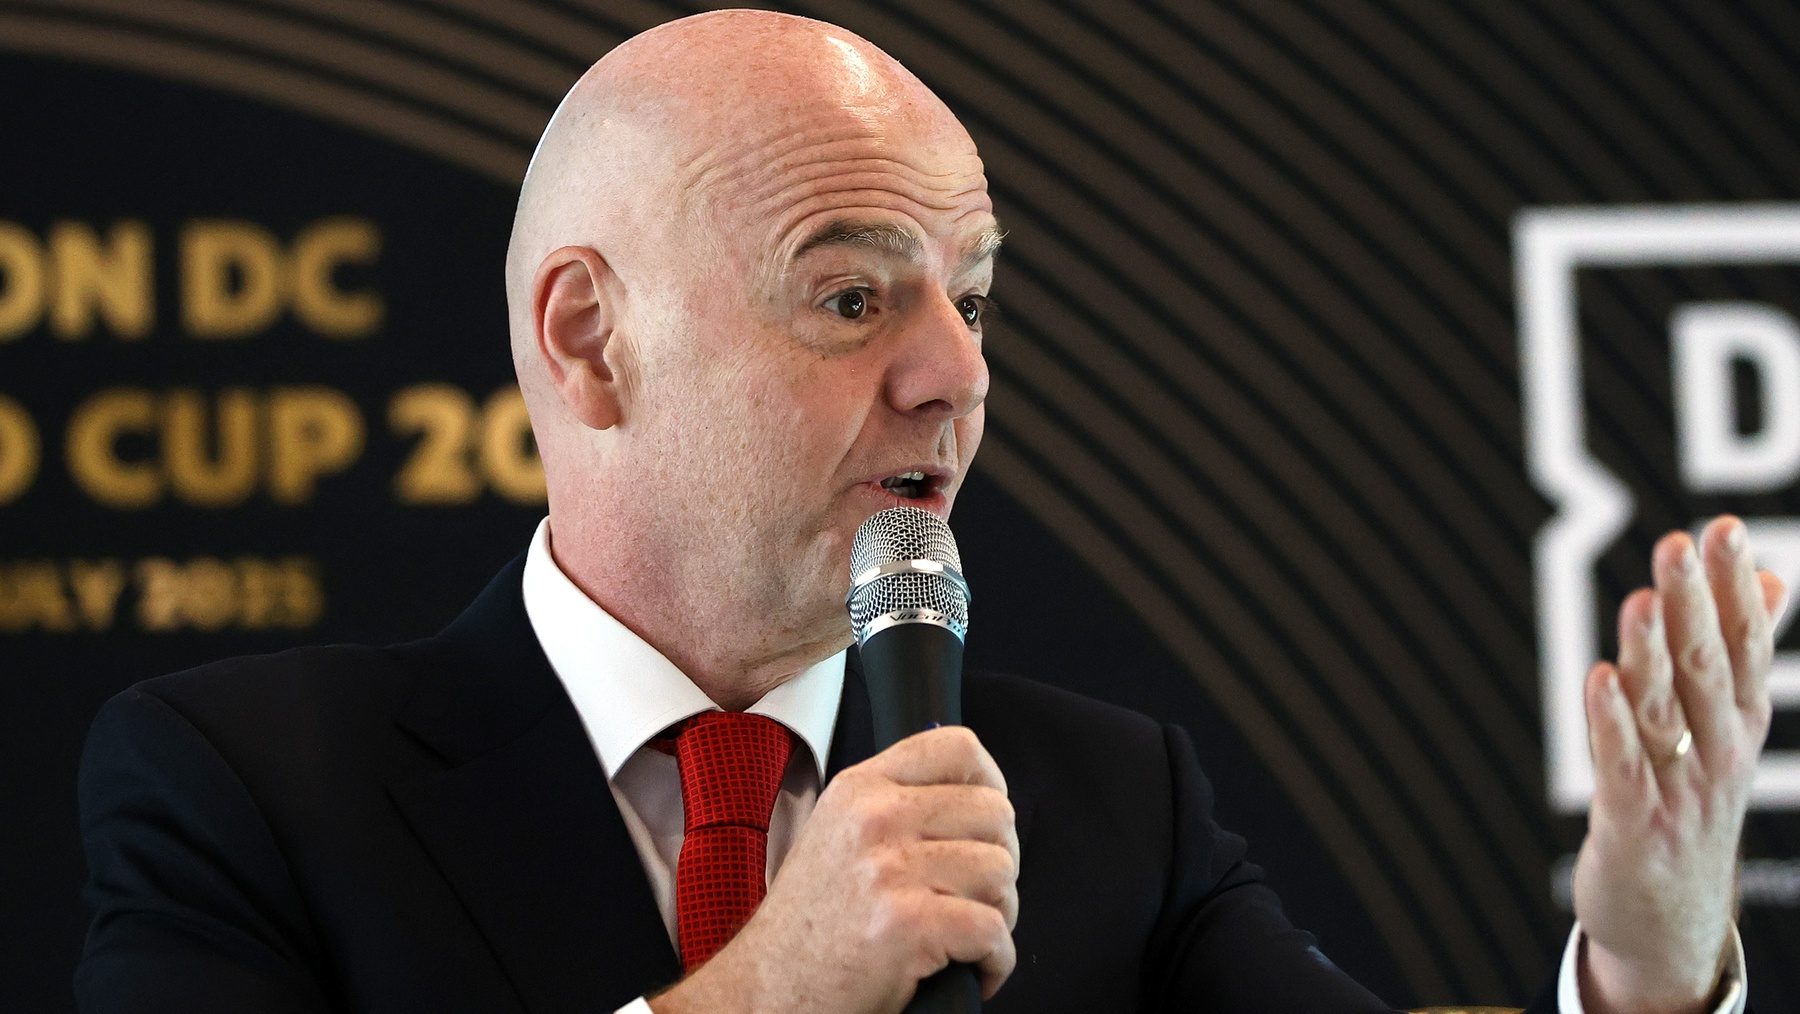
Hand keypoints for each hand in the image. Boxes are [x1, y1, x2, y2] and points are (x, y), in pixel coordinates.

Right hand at [649, 725, 1019, 1013]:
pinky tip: (971, 968)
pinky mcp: (907, 923)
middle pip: (995, 812)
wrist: (770, 988)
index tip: (989, 821)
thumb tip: (974, 795)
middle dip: (1001, 860)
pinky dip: (996, 960)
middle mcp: (875, 818)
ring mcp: (890, 869)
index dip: (992, 783)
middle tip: (975, 894)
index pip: (957, 748)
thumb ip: (895, 805)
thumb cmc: (809, 926)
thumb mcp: (838, 835)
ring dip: (999, 912)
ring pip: (1000, 872)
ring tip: (966, 934)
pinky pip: (993, 930)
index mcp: (861, 788)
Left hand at [1573, 516, 1784, 1013]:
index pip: (1744, 646)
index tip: (1726, 530)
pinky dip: (1612, 724)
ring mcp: (1679, 792)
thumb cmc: (1691, 806)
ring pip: (1665, 711)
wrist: (1672, 922)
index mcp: (1738, 725)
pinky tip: (1599, 679)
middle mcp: (1717, 754)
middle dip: (1696, 605)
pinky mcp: (1634, 827)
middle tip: (1684, 541)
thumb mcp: (1726, 730)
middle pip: (1708, 669)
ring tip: (1640, 597)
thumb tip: (1772, 578)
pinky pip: (1624, 767)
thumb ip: (1742, 653)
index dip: (1736, 589)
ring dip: (1652, 652)